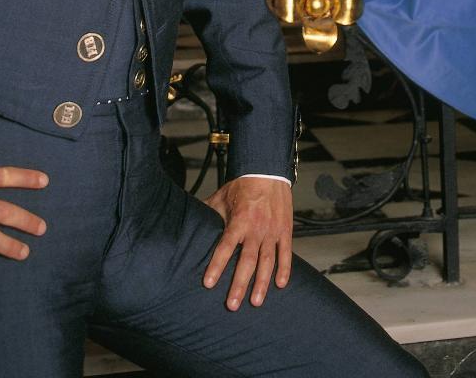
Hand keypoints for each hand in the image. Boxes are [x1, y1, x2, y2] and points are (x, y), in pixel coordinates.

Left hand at [202, 177, 292, 309]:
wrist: (267, 171)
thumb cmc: (243, 185)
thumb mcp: (222, 196)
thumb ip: (208, 211)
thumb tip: (189, 219)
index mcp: (239, 220)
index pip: (225, 246)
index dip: (217, 265)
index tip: (209, 283)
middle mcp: (256, 229)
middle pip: (247, 261)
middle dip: (239, 284)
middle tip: (232, 305)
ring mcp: (272, 231)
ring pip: (267, 262)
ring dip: (261, 283)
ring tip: (255, 302)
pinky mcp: (285, 231)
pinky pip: (286, 254)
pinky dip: (284, 270)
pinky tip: (280, 285)